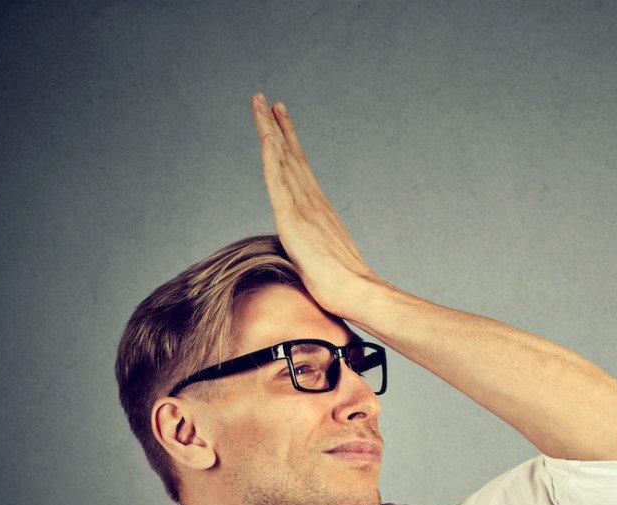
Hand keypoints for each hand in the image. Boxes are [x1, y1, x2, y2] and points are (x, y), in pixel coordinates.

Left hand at [250, 91, 385, 319]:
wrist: (356, 292)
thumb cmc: (344, 287)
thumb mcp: (322, 262)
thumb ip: (312, 250)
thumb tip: (305, 257)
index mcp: (318, 209)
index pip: (298, 168)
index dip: (287, 141)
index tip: (279, 118)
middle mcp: (312, 201)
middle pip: (290, 155)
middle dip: (275, 125)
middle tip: (264, 99)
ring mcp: (304, 207)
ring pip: (283, 159)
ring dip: (270, 130)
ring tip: (259, 104)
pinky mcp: (294, 219)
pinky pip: (279, 181)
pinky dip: (272, 156)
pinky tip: (266, 136)